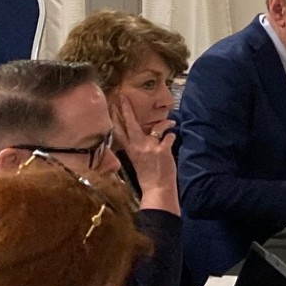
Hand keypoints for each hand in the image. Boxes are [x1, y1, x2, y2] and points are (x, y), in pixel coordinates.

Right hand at [109, 95, 177, 211]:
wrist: (157, 189)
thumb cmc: (148, 177)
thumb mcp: (137, 161)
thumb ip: (138, 148)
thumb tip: (142, 138)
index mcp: (130, 150)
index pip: (119, 132)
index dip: (115, 118)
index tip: (111, 106)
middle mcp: (138, 146)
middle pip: (130, 124)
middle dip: (127, 109)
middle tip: (124, 97)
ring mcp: (150, 147)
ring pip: (157, 127)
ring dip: (165, 123)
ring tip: (172, 122)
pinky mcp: (162, 149)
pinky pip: (169, 136)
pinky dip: (172, 135)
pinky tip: (173, 137)